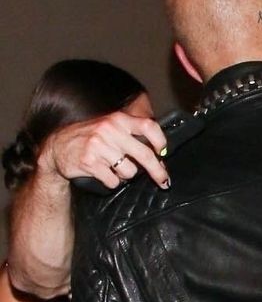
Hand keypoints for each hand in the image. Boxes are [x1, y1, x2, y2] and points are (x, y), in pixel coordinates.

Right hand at [41, 111, 169, 191]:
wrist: (56, 147)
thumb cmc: (88, 138)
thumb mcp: (108, 127)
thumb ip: (130, 134)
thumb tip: (158, 152)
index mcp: (117, 119)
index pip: (148, 126)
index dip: (161, 142)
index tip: (163, 154)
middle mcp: (109, 130)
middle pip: (145, 155)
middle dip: (158, 172)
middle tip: (164, 182)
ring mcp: (99, 146)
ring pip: (130, 172)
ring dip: (125, 175)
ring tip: (113, 168)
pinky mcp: (90, 162)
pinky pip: (113, 181)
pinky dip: (111, 182)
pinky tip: (102, 173)